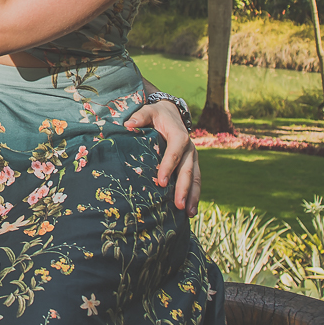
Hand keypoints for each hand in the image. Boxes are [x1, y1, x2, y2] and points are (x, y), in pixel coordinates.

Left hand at [126, 101, 200, 216]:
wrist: (171, 113)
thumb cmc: (156, 114)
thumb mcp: (148, 111)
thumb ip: (140, 116)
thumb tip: (128, 124)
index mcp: (179, 135)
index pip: (174, 151)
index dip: (168, 166)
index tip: (161, 182)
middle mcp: (189, 147)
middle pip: (187, 169)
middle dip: (184, 188)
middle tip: (178, 205)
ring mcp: (192, 157)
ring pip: (195, 178)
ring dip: (192, 196)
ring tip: (188, 213)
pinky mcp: (191, 164)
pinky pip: (196, 180)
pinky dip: (194, 195)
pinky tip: (190, 211)